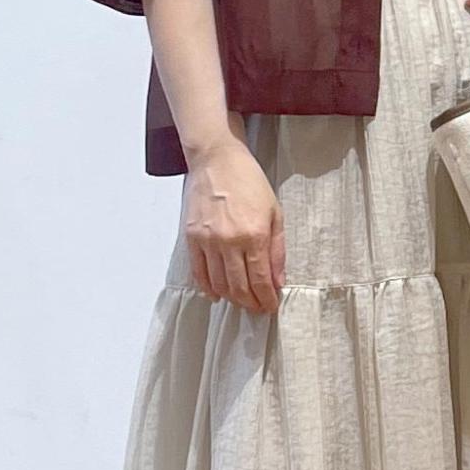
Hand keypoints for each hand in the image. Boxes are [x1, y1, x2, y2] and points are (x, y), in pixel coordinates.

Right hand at [180, 138, 285, 312]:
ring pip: (219, 283)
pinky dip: (207, 287)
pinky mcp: (191, 238)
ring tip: (241, 301)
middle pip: (239, 287)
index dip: (266, 299)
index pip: (260, 280)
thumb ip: (277, 250)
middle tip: (257, 308)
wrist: (217, 160)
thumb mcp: (275, 213)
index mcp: (254, 234)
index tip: (270, 307)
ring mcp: (207, 241)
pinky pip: (198, 272)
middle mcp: (229, 241)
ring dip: (231, 298)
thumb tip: (277, 281)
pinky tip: (216, 294)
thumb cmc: (249, 182)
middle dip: (250, 303)